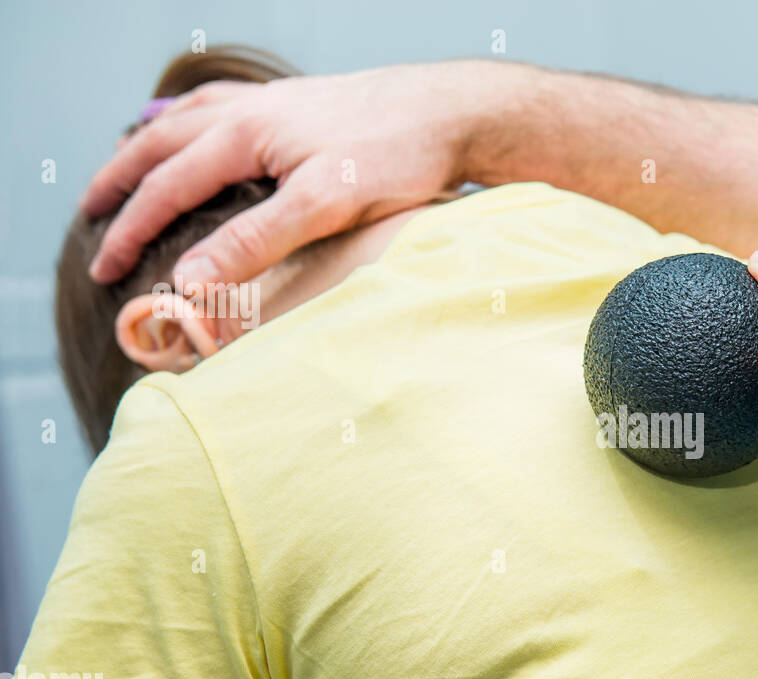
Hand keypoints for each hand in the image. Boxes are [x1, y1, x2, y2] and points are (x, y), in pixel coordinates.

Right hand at [82, 60, 511, 284]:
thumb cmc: (396, 157)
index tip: (106, 273)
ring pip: (188, 119)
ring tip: (128, 169)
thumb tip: (189, 279)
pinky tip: (204, 134)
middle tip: (89, 217)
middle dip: (120, 184)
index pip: (166, 188)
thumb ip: (255, 241)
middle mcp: (249, 110)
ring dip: (150, 146)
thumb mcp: (324, 205)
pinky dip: (195, 122)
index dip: (131, 233)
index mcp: (244, 134)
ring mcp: (274, 103)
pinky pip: (225, 106)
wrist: (451, 112)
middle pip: (160, 144)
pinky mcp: (301, 106)